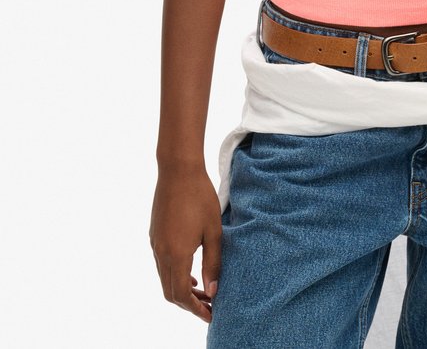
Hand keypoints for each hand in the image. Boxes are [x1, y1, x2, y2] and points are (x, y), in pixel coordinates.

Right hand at [150, 166, 221, 322]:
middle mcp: (161, 253)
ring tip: (202, 290)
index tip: (210, 314)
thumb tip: (212, 292)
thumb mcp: (214, 231)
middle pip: (170, 291)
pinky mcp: (154, 234)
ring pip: (164, 278)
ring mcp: (155, 243)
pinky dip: (174, 274)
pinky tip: (190, 270)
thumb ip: (213, 263)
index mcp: (176, 254)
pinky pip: (161, 264)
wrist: (178, 169)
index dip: (195, 308)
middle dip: (188, 303)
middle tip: (208, 306)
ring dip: (181, 289)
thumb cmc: (200, 197)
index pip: (181, 294)